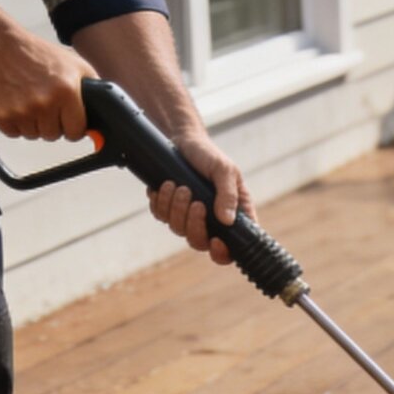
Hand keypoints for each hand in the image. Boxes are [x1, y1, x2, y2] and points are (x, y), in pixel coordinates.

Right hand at [0, 32, 94, 140]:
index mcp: (66, 90)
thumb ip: (90, 87)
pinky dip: (14, 122)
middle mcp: (45, 102)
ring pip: (33, 135)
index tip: (67, 119)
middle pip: (53, 135)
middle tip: (43, 102)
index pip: (76, 131)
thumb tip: (100, 112)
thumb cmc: (34, 53)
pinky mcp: (2, 116)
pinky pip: (13, 133)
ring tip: (27, 99)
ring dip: (32, 123)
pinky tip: (14, 102)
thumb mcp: (72, 62)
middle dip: (51, 123)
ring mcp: (22, 111)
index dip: (72, 126)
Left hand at [148, 136, 255, 264]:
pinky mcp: (168, 209)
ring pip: (178, 229)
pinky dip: (161, 202)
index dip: (223, 253)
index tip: (216, 242)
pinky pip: (161, 216)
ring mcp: (187, 216)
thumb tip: (228, 221)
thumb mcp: (224, 170)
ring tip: (179, 186)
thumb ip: (228, 195)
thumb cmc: (209, 155)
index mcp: (232, 214)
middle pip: (199, 242)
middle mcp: (210, 220)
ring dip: (176, 208)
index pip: (232, 247)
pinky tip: (165, 185)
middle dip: (194, 224)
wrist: (183, 140)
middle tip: (195, 202)